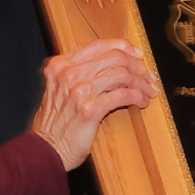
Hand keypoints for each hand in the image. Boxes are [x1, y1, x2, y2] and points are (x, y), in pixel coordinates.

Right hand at [30, 41, 155, 170]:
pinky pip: (122, 95)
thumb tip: (117, 67)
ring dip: (141, 83)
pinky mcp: (90, 109)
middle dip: (137, 67)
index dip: (123, 47)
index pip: (99, 45)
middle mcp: (68, 73)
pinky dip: (137, 96)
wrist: (45, 149)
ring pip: (122, 75)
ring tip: (148, 91)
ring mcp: (78, 90)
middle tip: (149, 77)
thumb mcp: (60, 88)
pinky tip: (141, 102)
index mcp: (61, 64)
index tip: (137, 55)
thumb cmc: (55, 123)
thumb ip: (81, 74)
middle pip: (115, 58)